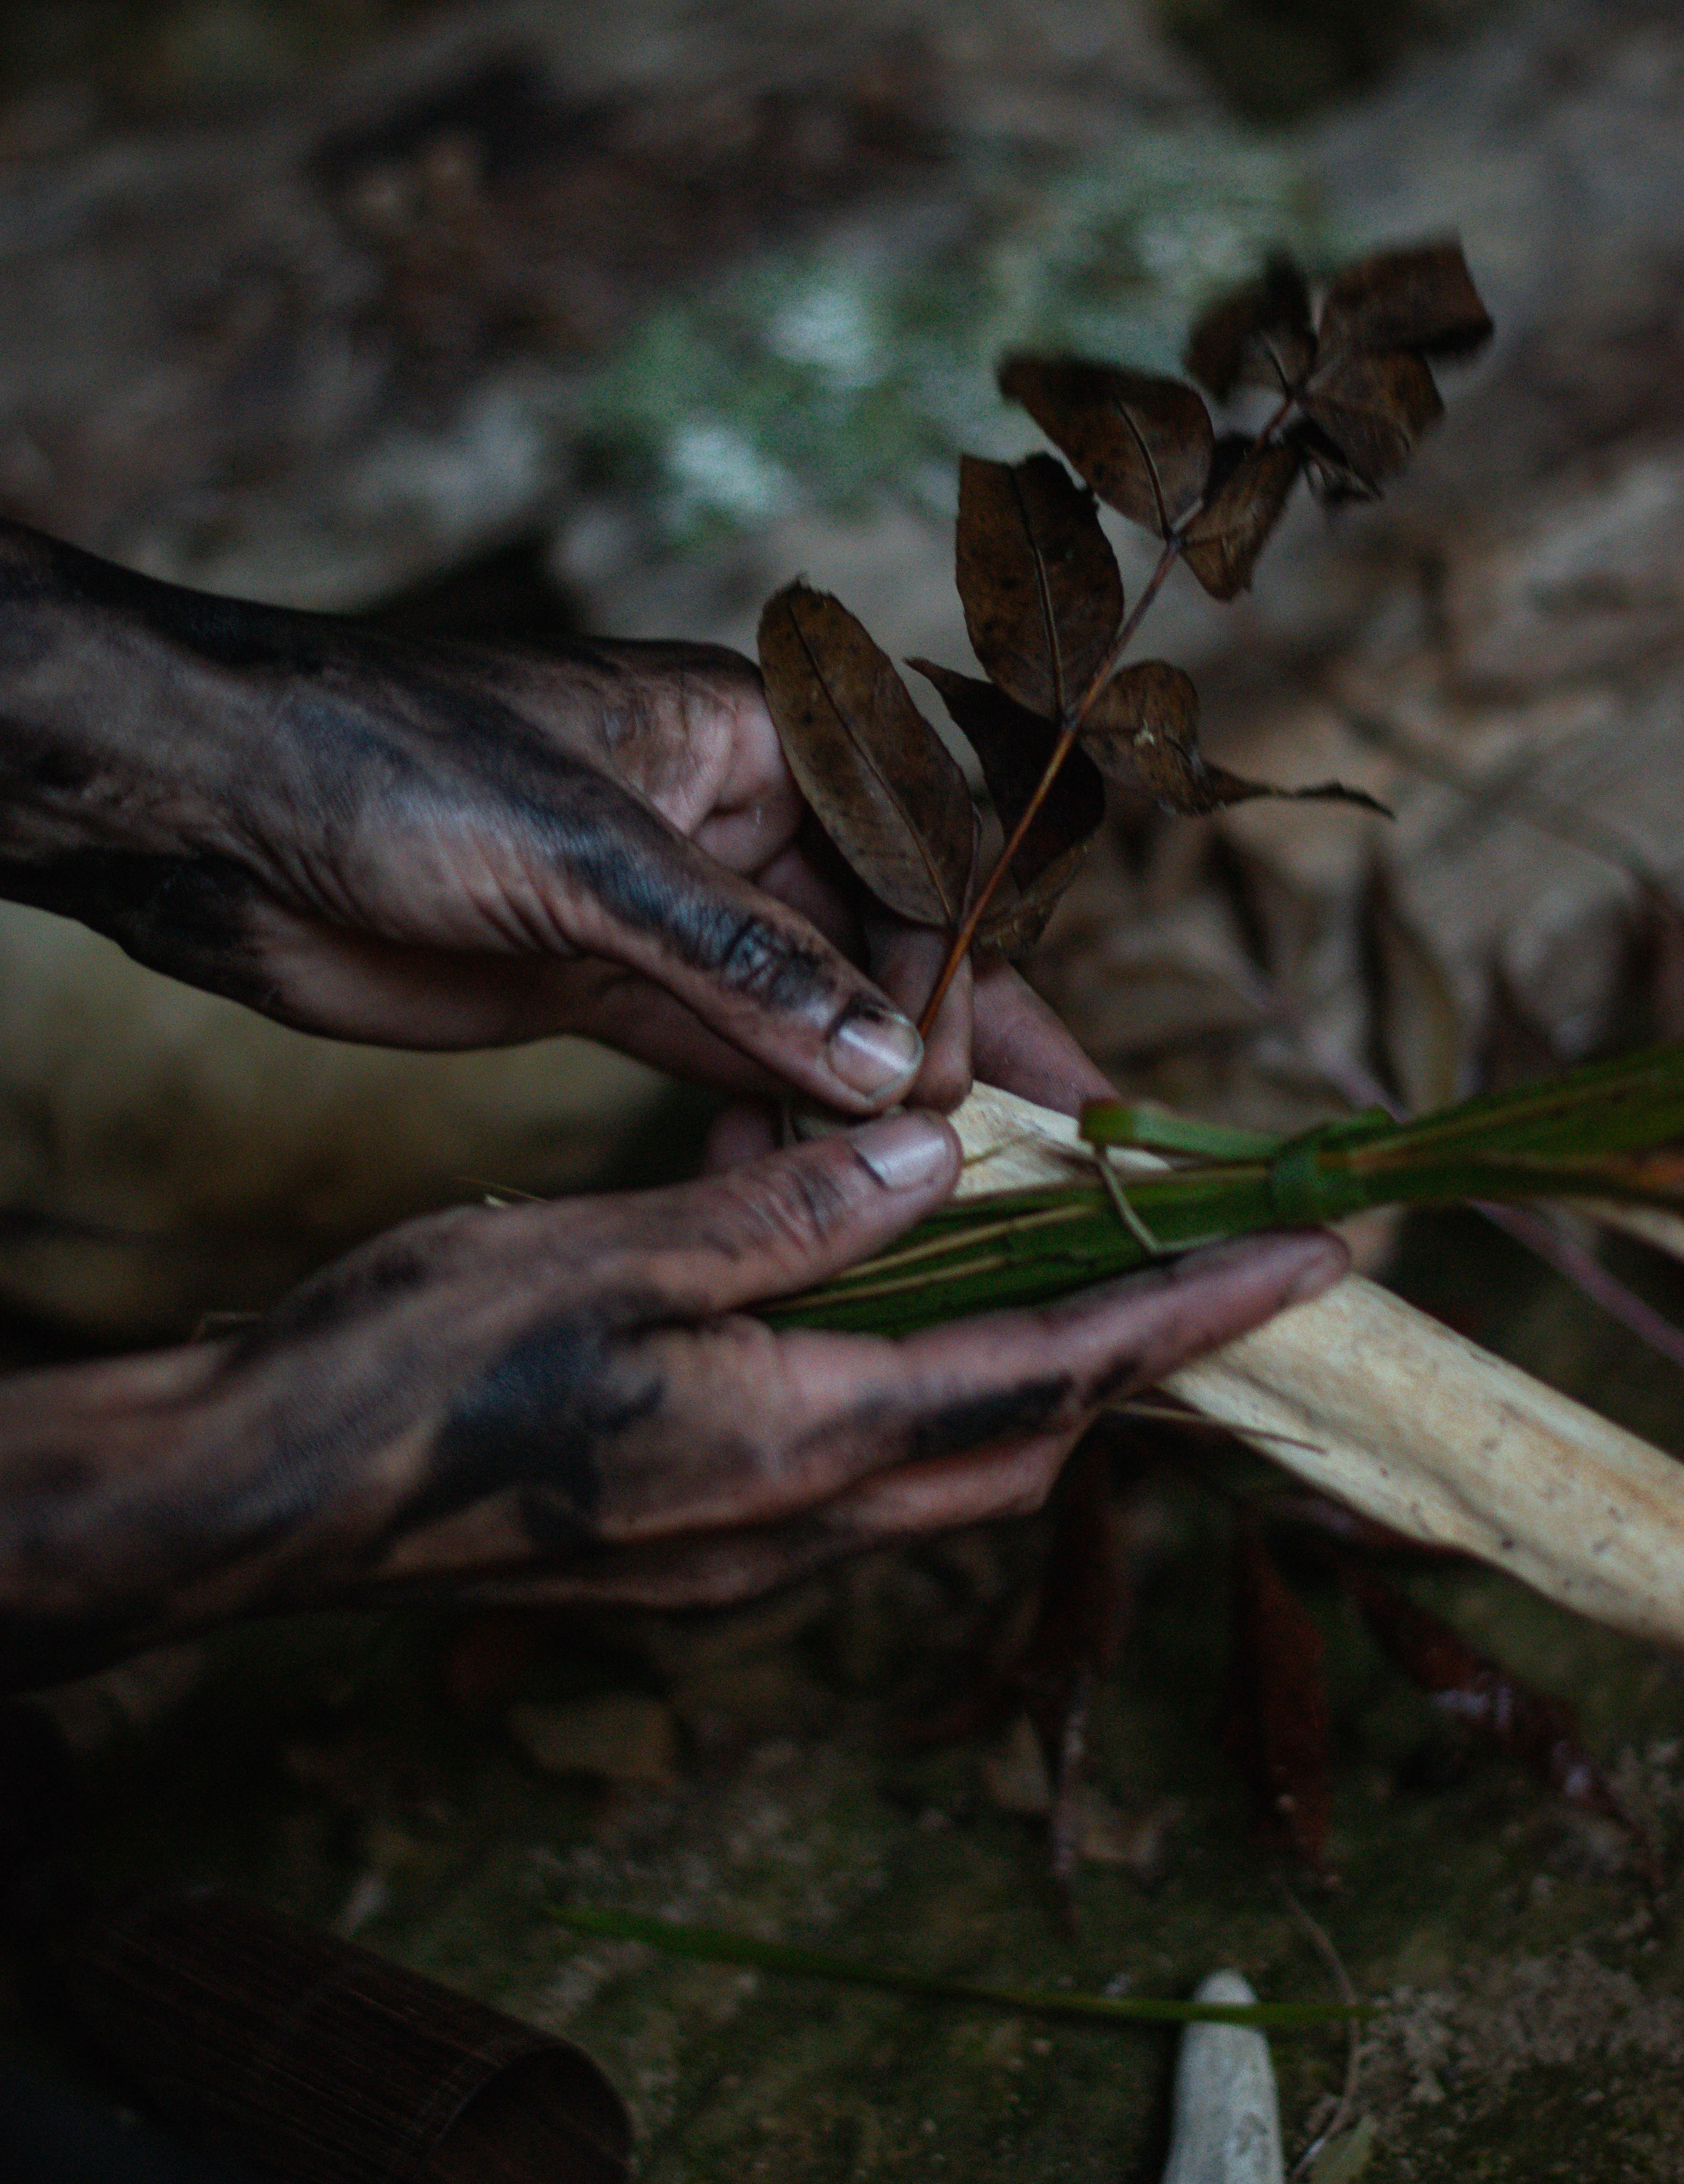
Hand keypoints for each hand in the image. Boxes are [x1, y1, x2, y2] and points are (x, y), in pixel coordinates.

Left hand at [0, 521, 1101, 1115]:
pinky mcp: (601, 989)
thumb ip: (741, 962)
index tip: (959, 1081)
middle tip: (1008, 1160)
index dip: (952, 967)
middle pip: (881, 941)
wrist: (204, 810)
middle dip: (945, 1043)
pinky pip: (721, 1062)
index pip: (907, 852)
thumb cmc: (383, 763)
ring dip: (858, 1102)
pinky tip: (797, 1186)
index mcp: (745, 739)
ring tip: (916, 1201)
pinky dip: (765, 1122)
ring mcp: (664, 916)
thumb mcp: (581, 855)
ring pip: (806, 1015)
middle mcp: (726, 824)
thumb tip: (889, 1064)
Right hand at [0, 1112, 1344, 1685]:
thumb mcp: (606, 1251)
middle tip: (1209, 1264)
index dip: (1192, 1313)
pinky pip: (864, 1477)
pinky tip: (895, 1320)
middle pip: (1027, 1442)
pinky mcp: (693, 1550)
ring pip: (949, 1468)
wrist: (264, 1501)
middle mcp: (796, 1524)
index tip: (1313, 1259)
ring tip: (1075, 1273)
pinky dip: (927, 1396)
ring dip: (1034, 1379)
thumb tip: (938, 1156)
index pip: (1052, 1374)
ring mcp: (743, 1556)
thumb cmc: (414, 1364)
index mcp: (794, 1440)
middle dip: (1137, 1358)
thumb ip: (786, 1212)